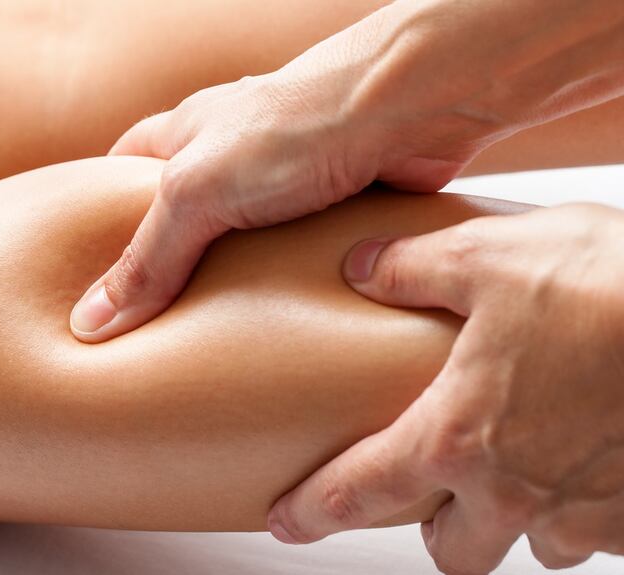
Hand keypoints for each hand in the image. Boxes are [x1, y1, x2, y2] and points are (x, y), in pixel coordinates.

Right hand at [69, 0, 623, 343]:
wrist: (410, 108)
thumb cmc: (297, 125)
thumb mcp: (197, 193)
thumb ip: (148, 259)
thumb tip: (90, 322)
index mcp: (183, 134)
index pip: (118, 171)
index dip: (95, 214)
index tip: (84, 269)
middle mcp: (228, 152)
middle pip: (178, 210)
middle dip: (164, 261)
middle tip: (145, 321)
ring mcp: (281, 178)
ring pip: (237, 239)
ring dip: (226, 281)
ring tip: (203, 338)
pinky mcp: (330, 206)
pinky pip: (292, 256)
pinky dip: (282, 287)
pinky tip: (275, 323)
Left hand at [267, 203, 623, 573]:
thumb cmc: (608, 287)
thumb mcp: (489, 254)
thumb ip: (411, 267)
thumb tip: (360, 266)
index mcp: (455, 437)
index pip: (359, 491)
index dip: (313, 511)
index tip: (285, 522)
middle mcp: (513, 492)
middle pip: (450, 551)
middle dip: (435, 526)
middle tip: (434, 489)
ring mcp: (582, 514)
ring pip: (531, 548)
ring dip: (516, 519)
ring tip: (522, 467)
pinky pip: (596, 535)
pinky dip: (582, 508)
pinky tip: (588, 459)